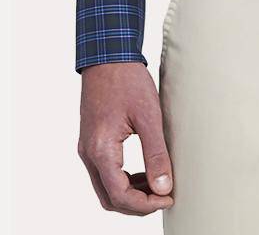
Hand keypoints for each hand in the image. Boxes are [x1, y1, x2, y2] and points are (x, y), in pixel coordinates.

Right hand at [78, 62, 173, 214]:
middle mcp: (89, 153)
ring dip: (130, 193)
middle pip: (109, 198)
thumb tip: (163, 187)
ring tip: (158, 185)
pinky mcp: (92, 141)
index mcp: (101, 149)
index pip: (120, 195)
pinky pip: (105, 173)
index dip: (145, 204)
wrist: (108, 56)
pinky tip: (144, 171)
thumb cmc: (128, 81)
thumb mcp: (149, 116)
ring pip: (105, 188)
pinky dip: (123, 180)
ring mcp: (88, 148)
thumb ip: (156, 154)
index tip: (169, 198)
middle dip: (137, 204)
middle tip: (164, 196)